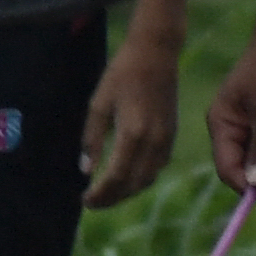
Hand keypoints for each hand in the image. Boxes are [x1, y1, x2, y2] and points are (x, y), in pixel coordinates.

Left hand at [80, 27, 180, 208]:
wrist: (156, 53)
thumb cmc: (122, 73)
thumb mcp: (98, 103)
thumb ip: (92, 138)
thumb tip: (86, 171)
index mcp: (133, 133)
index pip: (116, 177)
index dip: (100, 194)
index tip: (84, 200)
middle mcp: (154, 141)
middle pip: (133, 184)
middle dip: (111, 198)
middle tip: (91, 202)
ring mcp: (166, 139)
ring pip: (147, 179)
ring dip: (126, 192)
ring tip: (106, 193)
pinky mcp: (172, 135)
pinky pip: (157, 167)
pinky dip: (140, 179)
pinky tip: (126, 177)